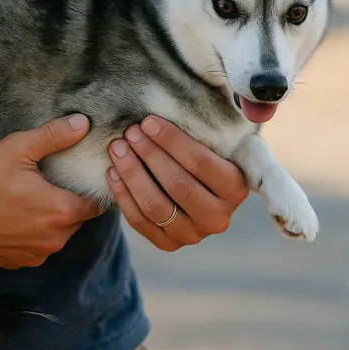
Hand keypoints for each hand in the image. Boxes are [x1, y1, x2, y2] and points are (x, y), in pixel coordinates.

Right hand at [0, 115, 102, 268]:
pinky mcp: (16, 263)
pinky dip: (31, 236)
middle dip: (69, 203)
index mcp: (61, 211)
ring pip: (56, 236)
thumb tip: (83, 124)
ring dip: (50, 221)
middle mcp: (53, 240)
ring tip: (30, 200)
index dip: (91, 191)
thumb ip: (54, 136)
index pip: (95, 205)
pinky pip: (35, 248)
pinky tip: (14, 218)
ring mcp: (34, 255)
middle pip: (77, 220)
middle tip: (50, 185)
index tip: (81, 180)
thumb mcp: (18, 149)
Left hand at [106, 115, 247, 250]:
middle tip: (129, 132)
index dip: (172, 141)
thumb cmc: (205, 157)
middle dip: (149, 154)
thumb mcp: (218, 144)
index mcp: (236, 189)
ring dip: (132, 173)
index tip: (148, 121)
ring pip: (156, 205)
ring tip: (117, 148)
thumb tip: (171, 105)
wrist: (200, 193)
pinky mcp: (169, 244)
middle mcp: (219, 218)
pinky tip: (112, 172)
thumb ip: (209, 132)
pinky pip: (140, 221)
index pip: (201, 163)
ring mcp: (193, 235)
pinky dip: (123, 196)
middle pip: (178, 184)